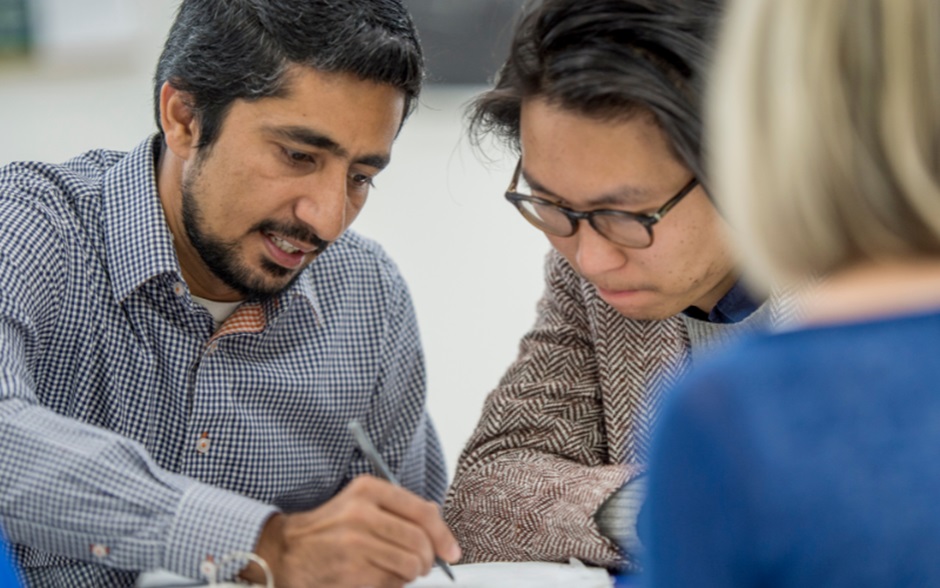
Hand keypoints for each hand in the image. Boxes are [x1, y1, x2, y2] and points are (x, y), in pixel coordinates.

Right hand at [244, 475, 460, 587]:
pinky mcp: (351, 570)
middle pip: (420, 541)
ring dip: (413, 574)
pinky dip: (395, 584)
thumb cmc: (329, 528)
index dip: (443, 534)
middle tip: (424, 565)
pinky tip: (383, 578)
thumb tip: (438, 524)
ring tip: (404, 572)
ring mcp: (355, 543)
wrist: (286, 550)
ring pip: (410, 564)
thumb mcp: (360, 503)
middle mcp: (361, 512)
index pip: (422, 511)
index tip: (452, 550)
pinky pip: (392, 582)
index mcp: (367, 490)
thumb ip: (397, 508)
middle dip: (429, 559)